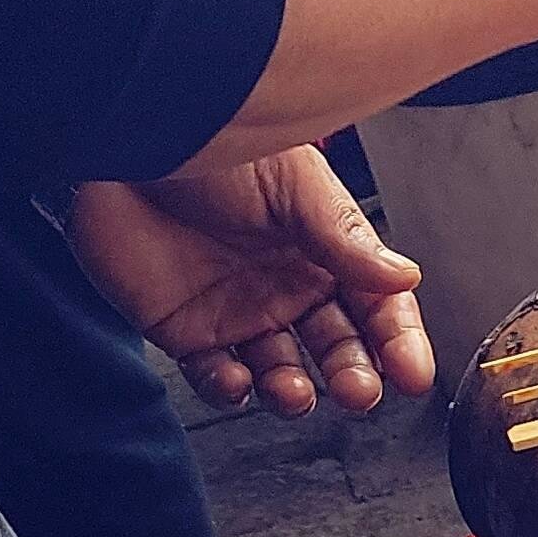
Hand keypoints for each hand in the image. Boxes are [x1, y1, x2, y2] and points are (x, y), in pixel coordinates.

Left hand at [64, 151, 431, 412]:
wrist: (125, 143)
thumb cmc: (211, 146)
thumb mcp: (294, 185)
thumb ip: (345, 239)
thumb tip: (404, 277)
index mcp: (323, 249)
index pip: (377, 307)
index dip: (399, 342)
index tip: (413, 373)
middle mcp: (285, 285)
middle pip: (336, 349)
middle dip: (353, 375)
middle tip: (359, 391)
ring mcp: (237, 311)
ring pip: (279, 373)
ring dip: (293, 392)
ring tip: (295, 392)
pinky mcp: (185, 330)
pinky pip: (213, 376)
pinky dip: (227, 389)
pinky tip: (237, 381)